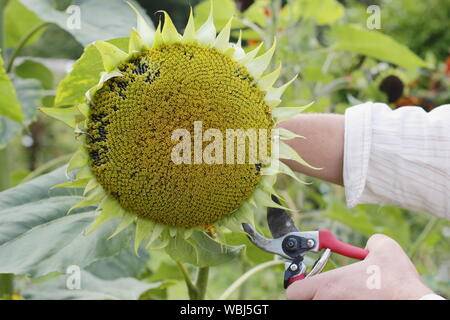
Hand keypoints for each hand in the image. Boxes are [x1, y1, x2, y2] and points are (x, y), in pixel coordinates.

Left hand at [286, 234, 433, 299]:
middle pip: (304, 303)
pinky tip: (357, 301)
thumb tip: (371, 244)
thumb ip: (370, 241)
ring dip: (326, 301)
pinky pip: (334, 314)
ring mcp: (337, 313)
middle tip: (325, 291)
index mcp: (328, 286)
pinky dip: (341, 305)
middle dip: (312, 296)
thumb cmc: (397, 281)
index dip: (299, 285)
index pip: (294, 291)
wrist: (414, 304)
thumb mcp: (384, 248)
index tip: (308, 281)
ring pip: (319, 307)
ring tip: (345, 296)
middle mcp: (327, 304)